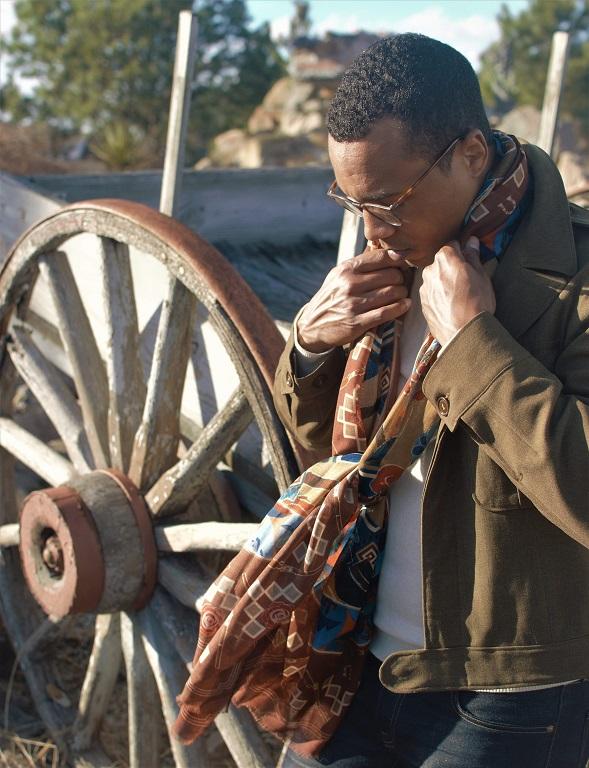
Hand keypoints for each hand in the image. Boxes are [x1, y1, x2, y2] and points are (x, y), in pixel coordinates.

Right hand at [297, 247, 411, 351]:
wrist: (313, 324)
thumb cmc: (333, 296)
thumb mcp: (339, 275)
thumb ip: (361, 264)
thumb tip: (390, 252)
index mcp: (346, 269)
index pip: (381, 257)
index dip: (397, 260)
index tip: (402, 264)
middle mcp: (349, 285)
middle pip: (391, 275)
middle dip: (401, 278)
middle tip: (402, 282)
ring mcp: (353, 304)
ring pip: (392, 293)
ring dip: (402, 293)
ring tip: (401, 294)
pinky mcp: (357, 323)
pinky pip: (387, 312)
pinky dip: (400, 307)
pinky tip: (405, 304)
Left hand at [420, 236, 495, 346]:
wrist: (463, 333)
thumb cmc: (477, 302)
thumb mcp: (481, 275)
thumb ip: (473, 256)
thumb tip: (471, 241)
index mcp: (445, 258)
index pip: (452, 245)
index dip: (462, 252)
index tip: (468, 260)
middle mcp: (430, 270)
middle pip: (441, 263)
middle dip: (451, 268)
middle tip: (466, 281)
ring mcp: (424, 287)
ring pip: (435, 279)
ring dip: (444, 283)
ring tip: (458, 297)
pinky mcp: (422, 303)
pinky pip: (431, 294)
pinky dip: (439, 297)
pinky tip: (451, 306)